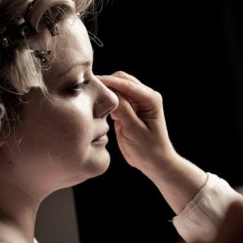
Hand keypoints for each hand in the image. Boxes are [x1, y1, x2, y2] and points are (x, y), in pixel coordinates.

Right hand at [100, 71, 206, 213]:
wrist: (154, 162)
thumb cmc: (148, 149)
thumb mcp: (134, 130)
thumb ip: (123, 110)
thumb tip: (109, 93)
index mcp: (150, 99)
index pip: (127, 84)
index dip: (109, 82)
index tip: (92, 81)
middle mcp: (144, 96)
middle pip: (121, 80)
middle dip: (106, 83)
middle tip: (88, 90)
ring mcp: (136, 102)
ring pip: (117, 88)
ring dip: (106, 91)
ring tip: (90, 97)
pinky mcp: (128, 109)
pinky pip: (114, 99)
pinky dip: (106, 100)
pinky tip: (97, 107)